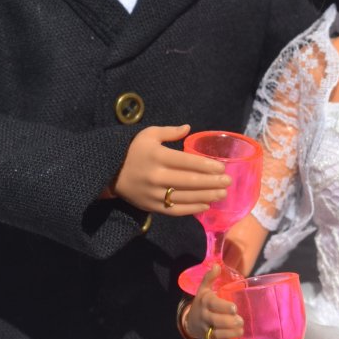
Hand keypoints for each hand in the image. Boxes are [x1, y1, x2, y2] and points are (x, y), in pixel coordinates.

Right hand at [112, 124, 228, 214]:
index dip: (207, 166)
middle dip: (212, 182)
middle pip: (190, 181)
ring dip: (206, 196)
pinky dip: (192, 209)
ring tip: (222, 194)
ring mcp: (154, 193)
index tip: (222, 168)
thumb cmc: (133, 150)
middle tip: (229, 182)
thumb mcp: (148, 134)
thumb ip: (169, 132)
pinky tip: (205, 205)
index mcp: (157, 155)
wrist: (109, 173)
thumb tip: (189, 128)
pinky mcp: (151, 206)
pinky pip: (175, 210)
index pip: (187, 162)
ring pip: (185, 197)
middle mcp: (156, 175)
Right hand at [184, 266, 245, 338]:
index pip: (213, 305)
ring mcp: (208, 332)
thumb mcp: (203, 289)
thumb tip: (217, 265)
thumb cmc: (202, 302)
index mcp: (205, 304)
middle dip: (228, 322)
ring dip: (230, 335)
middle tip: (241, 320)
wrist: (190, 321)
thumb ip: (210, 278)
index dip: (222, 307)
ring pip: (218, 336)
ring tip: (241, 332)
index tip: (234, 307)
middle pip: (215, 322)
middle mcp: (206, 318)